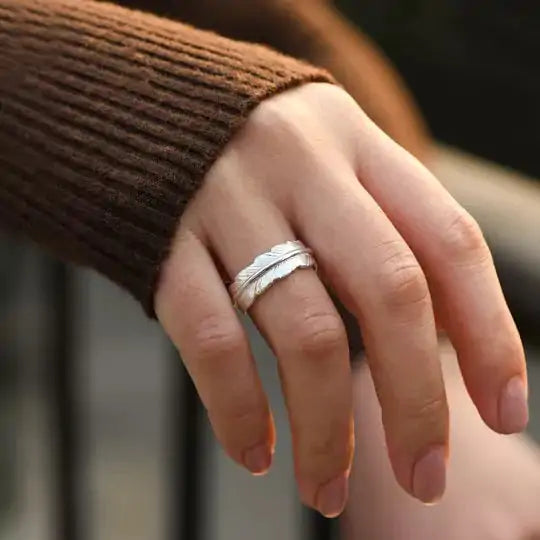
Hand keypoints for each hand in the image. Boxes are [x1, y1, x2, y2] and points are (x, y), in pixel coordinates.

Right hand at [154, 83, 527, 516]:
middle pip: (389, 291)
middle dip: (416, 399)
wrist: (145, 105)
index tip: (505, 411)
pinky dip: (237, 410)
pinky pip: (212, 339)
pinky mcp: (164, 241)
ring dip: (324, 430)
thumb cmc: (257, 152)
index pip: (447, 240)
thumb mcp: (330, 162)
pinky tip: (254, 453)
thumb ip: (379, 230)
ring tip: (324, 490)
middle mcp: (303, 166)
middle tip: (426, 476)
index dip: (489, 332)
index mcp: (356, 144)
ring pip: (303, 331)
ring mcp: (230, 201)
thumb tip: (436, 345)